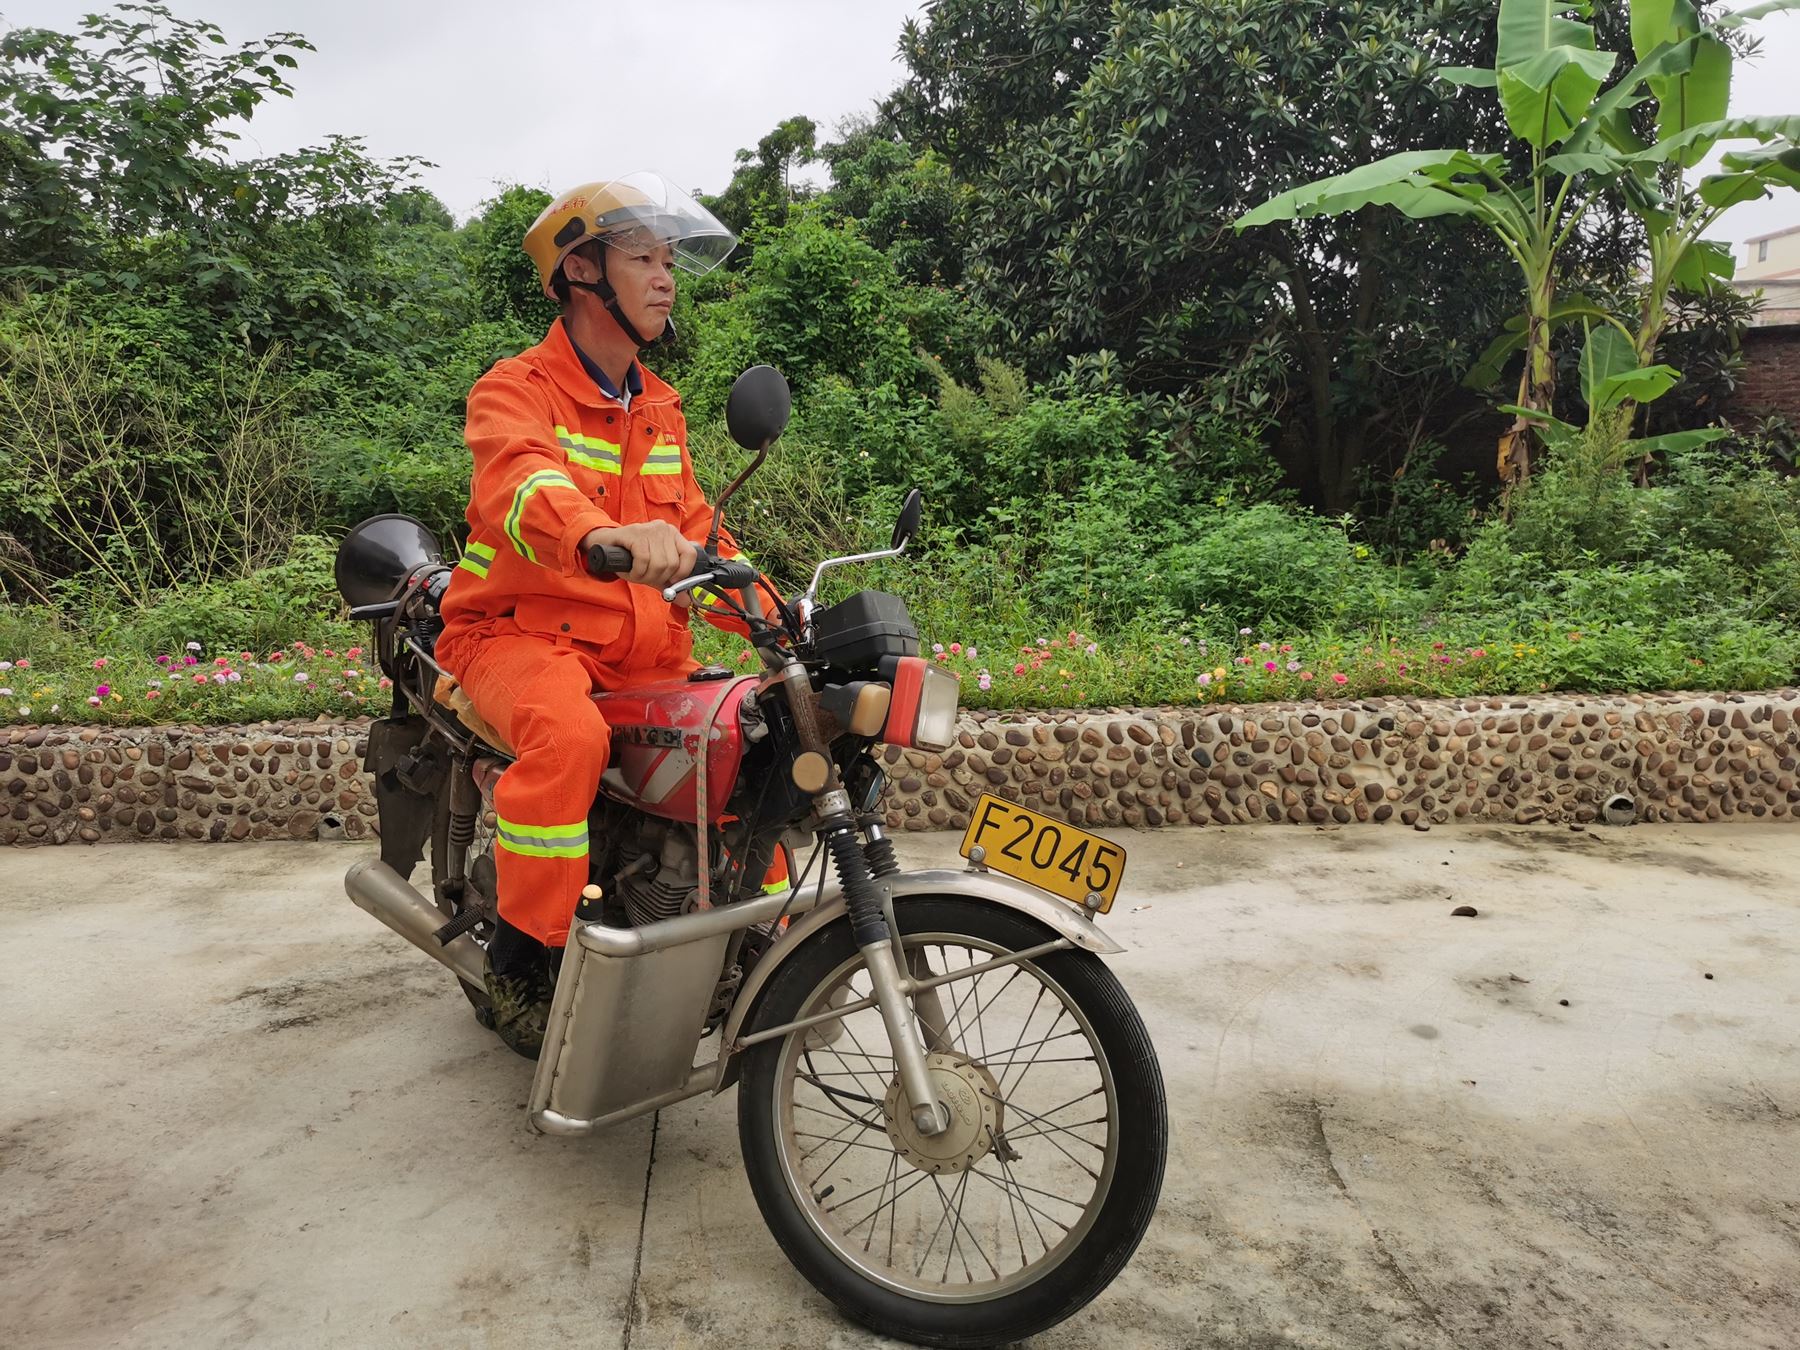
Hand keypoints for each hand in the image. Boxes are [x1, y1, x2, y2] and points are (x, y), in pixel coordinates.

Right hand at [582, 523, 697, 591]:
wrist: (603, 546)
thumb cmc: (630, 558)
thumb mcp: (653, 573)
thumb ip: (670, 586)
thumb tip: (686, 601)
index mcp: (673, 535)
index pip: (689, 555)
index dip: (680, 574)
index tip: (668, 581)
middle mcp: (664, 529)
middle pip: (672, 564)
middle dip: (656, 578)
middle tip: (644, 577)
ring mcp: (650, 529)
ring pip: (658, 564)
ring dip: (644, 576)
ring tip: (635, 573)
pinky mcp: (635, 533)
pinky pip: (643, 560)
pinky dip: (636, 572)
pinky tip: (629, 571)